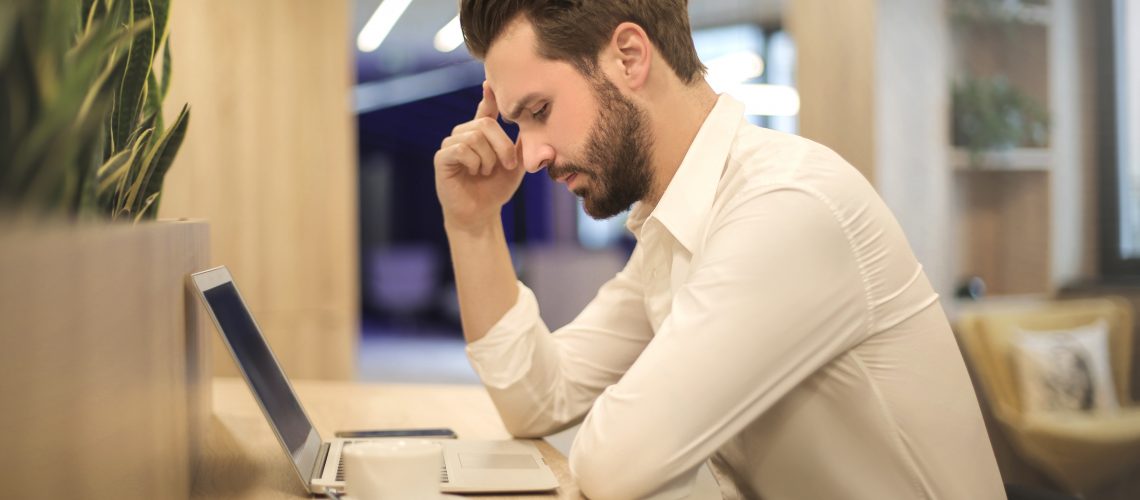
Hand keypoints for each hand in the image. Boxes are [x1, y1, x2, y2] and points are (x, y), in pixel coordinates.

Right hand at [433, 82, 524, 231]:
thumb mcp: (516, 165)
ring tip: (486, 172)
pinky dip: (474, 161)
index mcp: (481, 134)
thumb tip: (532, 122)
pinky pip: (461, 148)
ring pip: (474, 136)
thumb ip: (521, 144)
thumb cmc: (497, 189)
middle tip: (508, 165)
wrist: (481, 213)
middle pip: (485, 123)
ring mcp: (451, 145)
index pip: (485, 108)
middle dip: (502, 145)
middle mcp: (464, 134)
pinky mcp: (442, 158)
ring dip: (488, 158)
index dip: (489, 96)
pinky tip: (474, 172)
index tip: (490, 82)